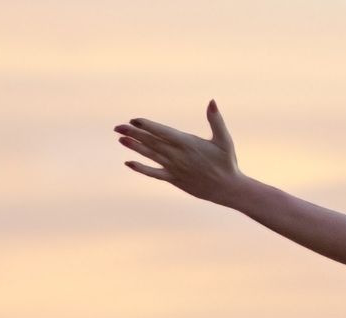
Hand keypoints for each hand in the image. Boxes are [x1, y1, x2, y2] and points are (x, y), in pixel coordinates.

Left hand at [115, 100, 253, 205]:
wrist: (227, 188)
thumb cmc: (227, 162)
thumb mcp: (224, 139)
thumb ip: (216, 120)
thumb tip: (212, 101)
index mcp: (188, 144)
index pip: (163, 132)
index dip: (148, 126)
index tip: (134, 120)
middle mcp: (178, 156)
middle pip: (152, 142)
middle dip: (134, 133)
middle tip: (118, 126)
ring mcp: (174, 168)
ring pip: (150, 155)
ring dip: (134, 147)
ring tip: (120, 139)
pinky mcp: (173, 179)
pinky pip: (154, 173)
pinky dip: (141, 168)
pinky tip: (129, 163)